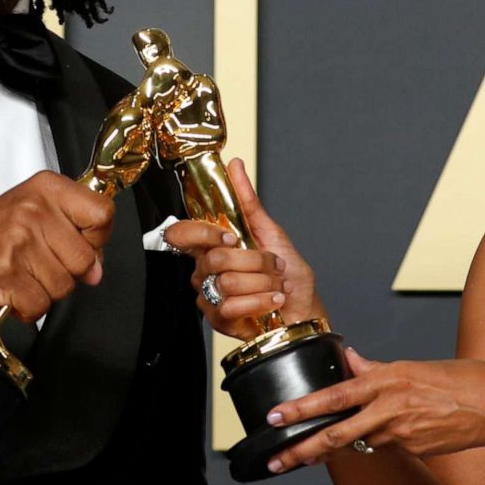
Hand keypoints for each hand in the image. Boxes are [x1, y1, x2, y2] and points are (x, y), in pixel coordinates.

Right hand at [0, 170, 113, 322]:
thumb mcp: (35, 212)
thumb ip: (74, 233)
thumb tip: (96, 270)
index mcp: (45, 189)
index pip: (102, 214)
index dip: (97, 238)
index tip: (81, 243)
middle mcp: (32, 212)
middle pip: (85, 258)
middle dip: (68, 272)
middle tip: (41, 264)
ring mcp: (17, 244)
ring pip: (64, 286)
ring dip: (46, 291)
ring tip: (23, 275)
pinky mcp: (4, 277)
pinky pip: (40, 305)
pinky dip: (29, 308)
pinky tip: (14, 292)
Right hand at [163, 158, 325, 338]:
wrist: (303, 310)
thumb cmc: (289, 275)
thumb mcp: (271, 232)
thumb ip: (248, 201)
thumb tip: (235, 166)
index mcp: (214, 245)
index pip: (181, 234)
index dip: (202, 234)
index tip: (232, 237)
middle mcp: (206, 269)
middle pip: (216, 258)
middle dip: (257, 261)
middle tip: (274, 266)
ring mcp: (209, 295)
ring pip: (227, 282)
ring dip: (263, 283)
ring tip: (276, 286)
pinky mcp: (218, 319)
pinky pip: (231, 306)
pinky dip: (261, 302)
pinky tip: (271, 302)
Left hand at [264, 349, 484, 473]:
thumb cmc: (461, 379)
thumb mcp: (413, 366)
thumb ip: (376, 369)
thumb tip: (350, 360)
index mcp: (387, 380)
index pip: (334, 396)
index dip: (302, 408)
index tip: (277, 416)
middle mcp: (390, 408)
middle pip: (336, 434)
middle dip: (302, 449)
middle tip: (278, 458)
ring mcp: (402, 434)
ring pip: (361, 441)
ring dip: (343, 443)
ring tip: (322, 446)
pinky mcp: (414, 450)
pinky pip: (386, 445)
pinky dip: (378, 439)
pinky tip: (390, 430)